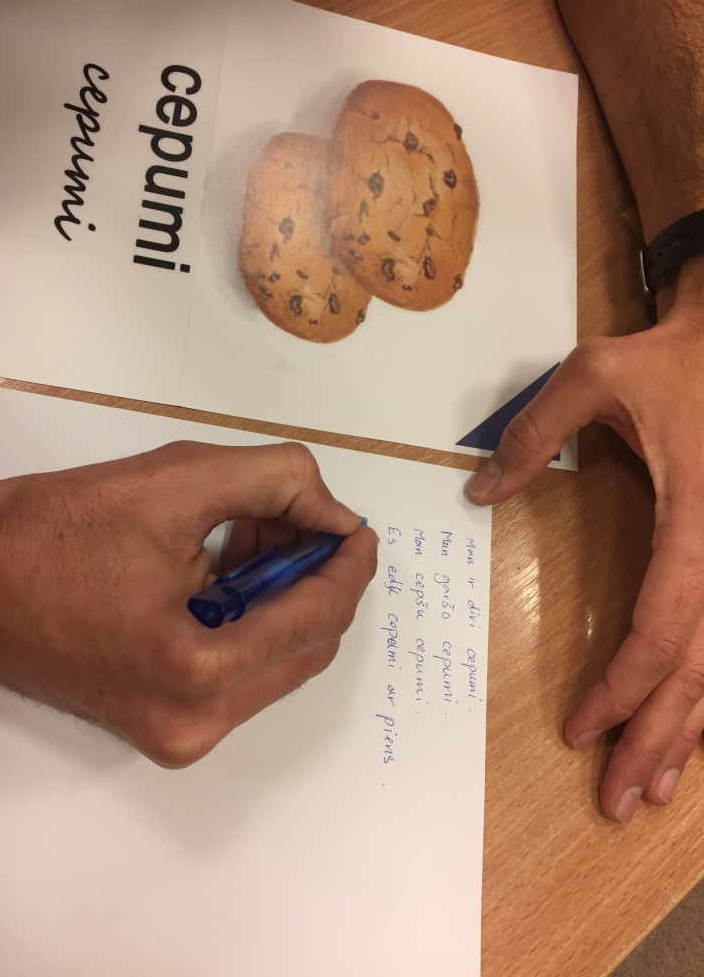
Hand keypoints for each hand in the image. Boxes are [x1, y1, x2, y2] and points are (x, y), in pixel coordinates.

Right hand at [0, 440, 376, 766]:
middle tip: (305, 520)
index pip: (317, 617)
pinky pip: (240, 674)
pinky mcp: (162, 729)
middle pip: (305, 647)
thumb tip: (334, 513)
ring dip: (285, 598)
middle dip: (317, 579)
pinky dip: (252, 621)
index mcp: (196, 668)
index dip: (349, 565)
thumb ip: (276, 482)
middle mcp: (195, 724)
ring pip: (276, 661)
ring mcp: (178, 736)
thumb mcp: (174, 480)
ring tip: (258, 535)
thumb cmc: (50, 531)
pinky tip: (232, 569)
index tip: (359, 528)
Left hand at [466, 258, 703, 822]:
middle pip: (698, 668)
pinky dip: (702, 692)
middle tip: (618, 799)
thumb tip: (481, 491)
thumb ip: (534, 434)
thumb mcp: (594, 378)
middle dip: (657, 738)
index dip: (625, 686)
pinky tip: (685, 729)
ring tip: (652, 789)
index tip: (580, 728)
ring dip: (687, 732)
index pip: (665, 626)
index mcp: (698, 520)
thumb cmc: (669, 362)